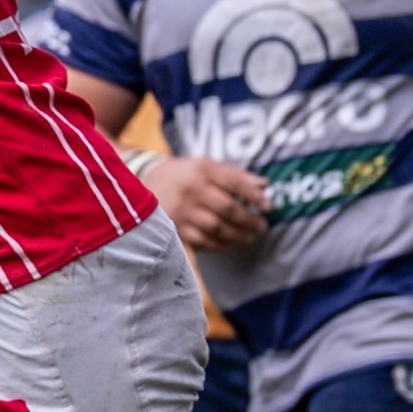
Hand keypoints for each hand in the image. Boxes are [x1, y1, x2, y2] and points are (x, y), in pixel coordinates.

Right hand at [147, 156, 268, 250]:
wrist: (143, 182)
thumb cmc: (184, 174)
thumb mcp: (206, 166)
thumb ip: (235, 175)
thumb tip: (266, 185)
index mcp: (202, 169)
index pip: (235, 183)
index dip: (255, 196)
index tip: (269, 206)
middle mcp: (192, 189)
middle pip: (228, 208)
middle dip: (249, 220)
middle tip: (262, 226)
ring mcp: (182, 210)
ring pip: (217, 228)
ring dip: (238, 235)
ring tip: (249, 237)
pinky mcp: (174, 228)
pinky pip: (202, 241)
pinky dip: (219, 245)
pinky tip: (230, 243)